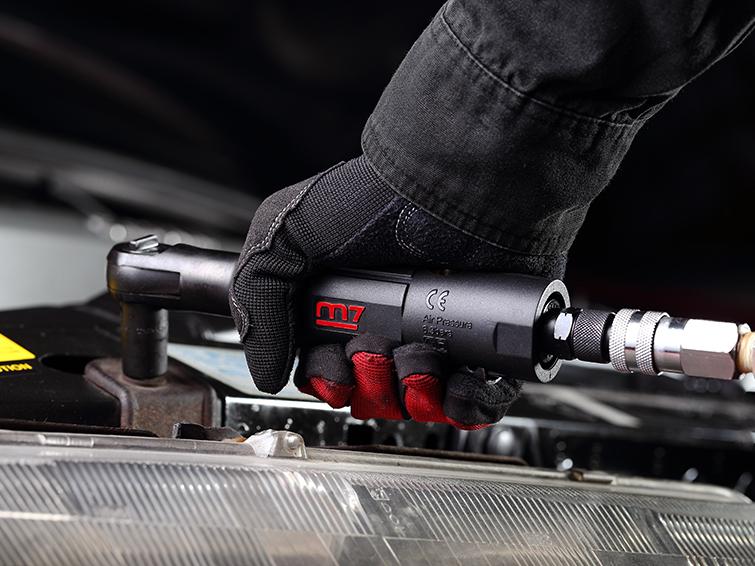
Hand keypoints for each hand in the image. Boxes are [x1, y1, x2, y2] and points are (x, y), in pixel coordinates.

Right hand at [229, 156, 564, 427]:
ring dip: (414, 393)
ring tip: (419, 357)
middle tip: (376, 352)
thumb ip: (257, 301)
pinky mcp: (478, 341)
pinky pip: (475, 397)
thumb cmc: (372, 200)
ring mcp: (434, 334)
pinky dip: (465, 404)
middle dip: (371, 386)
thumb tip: (266, 374)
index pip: (327, 371)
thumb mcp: (284, 237)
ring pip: (419, 399)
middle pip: (372, 392)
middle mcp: (386, 324)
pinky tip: (454, 384)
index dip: (328, 381)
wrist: (450, 189)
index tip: (335, 371)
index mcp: (340, 308)